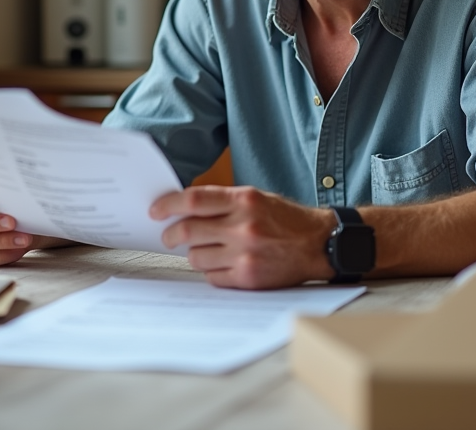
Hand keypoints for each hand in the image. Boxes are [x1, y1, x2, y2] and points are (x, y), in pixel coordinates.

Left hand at [150, 185, 336, 288]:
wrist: (319, 244)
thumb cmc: (286, 220)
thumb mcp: (257, 198)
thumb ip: (223, 202)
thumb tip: (184, 210)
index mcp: (244, 200)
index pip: (193, 200)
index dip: (168, 205)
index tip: (156, 211)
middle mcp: (243, 226)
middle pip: (187, 230)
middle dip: (171, 235)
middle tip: (169, 237)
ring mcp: (245, 254)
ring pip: (196, 257)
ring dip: (194, 253)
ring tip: (206, 250)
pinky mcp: (248, 278)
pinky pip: (212, 276)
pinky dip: (212, 271)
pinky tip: (223, 264)